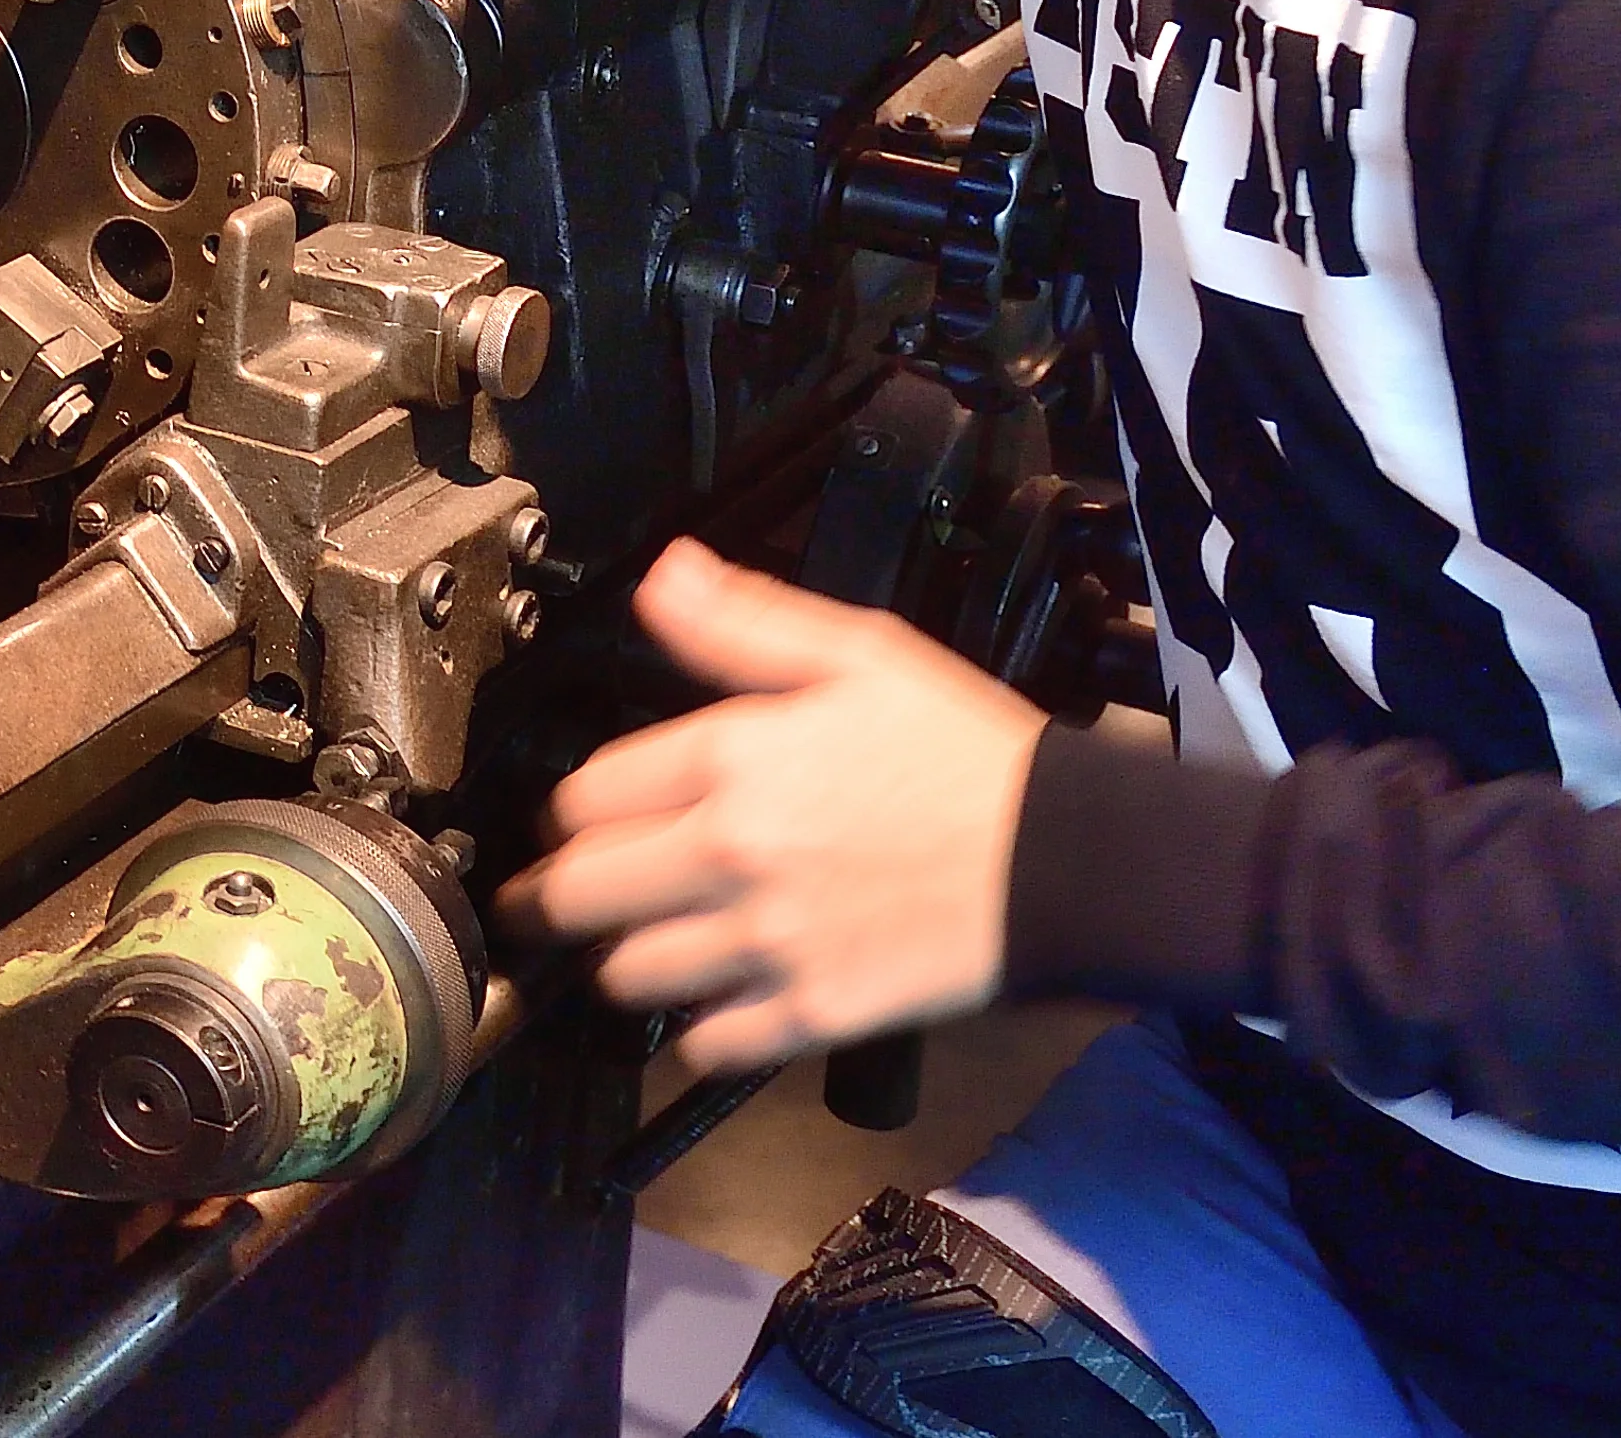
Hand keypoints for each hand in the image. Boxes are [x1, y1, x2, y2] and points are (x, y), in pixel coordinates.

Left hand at [495, 545, 1043, 1074]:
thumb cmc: (968, 754)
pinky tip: (707, 1007)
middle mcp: (730, 854)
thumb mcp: (858, 655)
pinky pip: (708, 1044)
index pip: (585, 796)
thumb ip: (743, 623)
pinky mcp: (812, 1013)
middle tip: (551, 898)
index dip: (574, 808)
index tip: (580, 818)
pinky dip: (696, 1034)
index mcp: (731, 758)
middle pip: (579, 891)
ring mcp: (768, 941)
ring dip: (620, 962)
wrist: (1069, 857)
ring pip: (629, 974)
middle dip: (556, 893)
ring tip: (634, 946)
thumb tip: (664, 577)